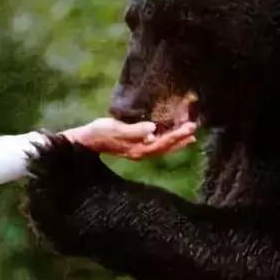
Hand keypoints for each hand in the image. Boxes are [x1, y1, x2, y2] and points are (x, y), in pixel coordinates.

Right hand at [61, 118, 196, 159]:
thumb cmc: (98, 133)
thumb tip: (153, 130)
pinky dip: (166, 141)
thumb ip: (134, 130)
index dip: (177, 136)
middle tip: (194, 128)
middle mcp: (140, 153)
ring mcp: (137, 151)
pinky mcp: (134, 147)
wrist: (85, 141)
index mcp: (138, 149)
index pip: (163, 143)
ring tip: (189, 135)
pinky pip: (155, 146)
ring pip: (162, 148)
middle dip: (180, 139)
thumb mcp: (115, 128)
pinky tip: (168, 135)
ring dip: (176, 142)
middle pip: (165, 148)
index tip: (189, 127)